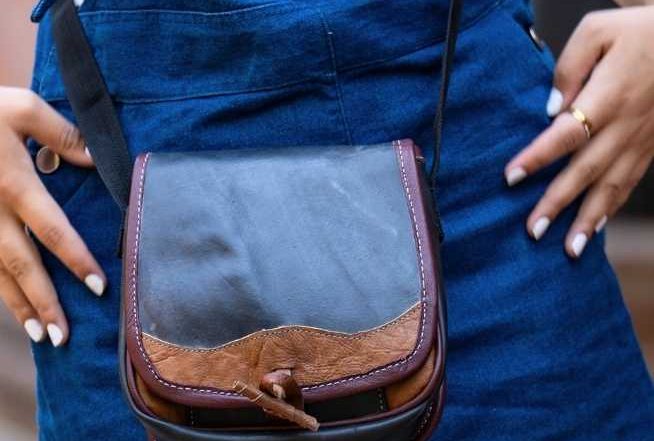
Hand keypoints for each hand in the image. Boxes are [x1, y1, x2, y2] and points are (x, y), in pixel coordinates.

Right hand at [0, 87, 105, 346]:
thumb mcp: (20, 107)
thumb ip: (61, 134)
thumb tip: (96, 160)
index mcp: (13, 183)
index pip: (53, 230)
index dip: (76, 260)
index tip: (98, 287)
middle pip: (22, 265)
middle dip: (44, 301)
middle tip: (65, 335)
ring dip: (18, 306)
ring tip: (42, 336)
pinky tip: (11, 307)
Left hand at [504, 7, 653, 257]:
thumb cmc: (641, 31)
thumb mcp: (598, 32)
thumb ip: (568, 68)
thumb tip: (550, 109)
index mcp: (609, 96)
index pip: (566, 133)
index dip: (538, 157)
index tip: (511, 177)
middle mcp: (625, 125)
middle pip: (586, 171)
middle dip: (558, 203)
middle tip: (532, 231)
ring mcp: (642, 140)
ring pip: (612, 186)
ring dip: (588, 219)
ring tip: (568, 250)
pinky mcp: (652, 147)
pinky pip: (631, 183)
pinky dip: (612, 208)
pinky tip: (595, 227)